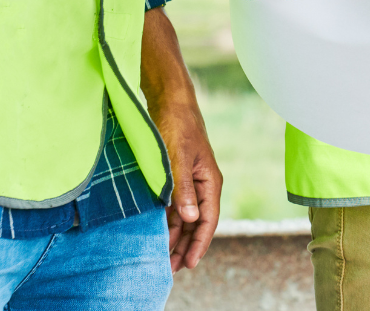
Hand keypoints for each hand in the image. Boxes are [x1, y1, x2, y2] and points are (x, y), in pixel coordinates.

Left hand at [155, 97, 220, 270]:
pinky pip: (175, 206)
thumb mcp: (178, 157)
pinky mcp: (177, 177)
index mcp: (210, 181)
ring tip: (164, 257)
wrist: (170, 101)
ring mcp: (190, 181)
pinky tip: (159, 233)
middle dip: (186, 246)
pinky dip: (169, 221)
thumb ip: (184, 188)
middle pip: (198, 223)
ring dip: (177, 236)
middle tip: (171, 268)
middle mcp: (203, 185)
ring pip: (186, 217)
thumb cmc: (177, 125)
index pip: (208, 220)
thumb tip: (191, 219)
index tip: (188, 263)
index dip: (200, 244)